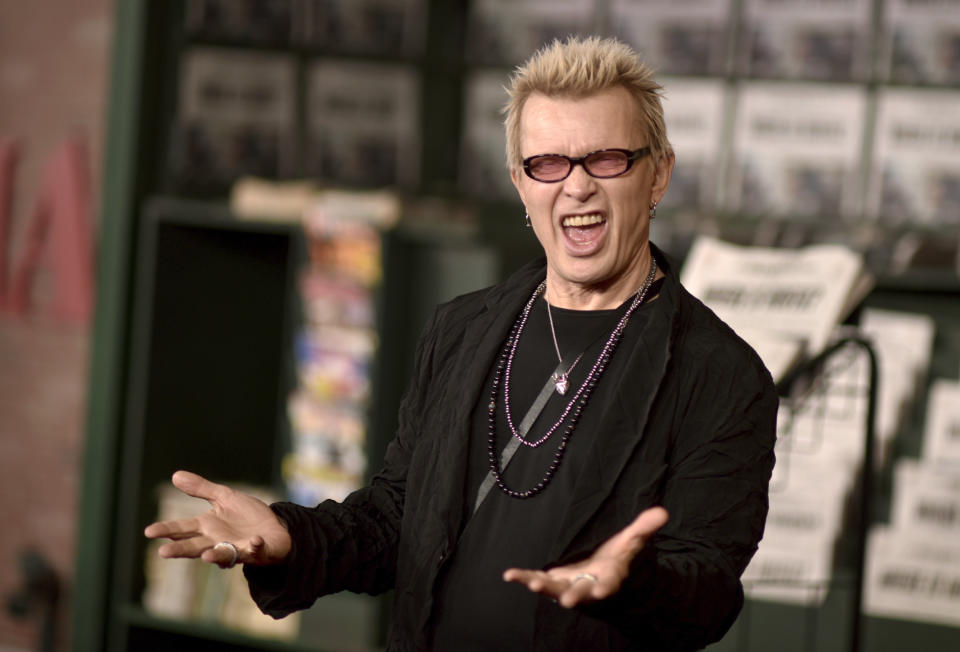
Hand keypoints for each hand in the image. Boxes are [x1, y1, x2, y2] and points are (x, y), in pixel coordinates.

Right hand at [144, 470, 291, 567]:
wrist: (275, 528)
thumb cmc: (247, 516)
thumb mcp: (224, 497)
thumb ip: (201, 489)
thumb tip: (175, 475)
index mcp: (208, 527)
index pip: (183, 529)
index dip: (167, 529)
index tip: (149, 531)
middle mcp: (218, 541)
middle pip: (196, 546)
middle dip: (181, 549)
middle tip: (163, 552)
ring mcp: (237, 548)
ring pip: (223, 554)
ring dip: (216, 555)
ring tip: (205, 556)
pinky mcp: (257, 551)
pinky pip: (255, 550)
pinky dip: (255, 546)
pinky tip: (255, 541)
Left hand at [502, 506, 667, 607]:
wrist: (601, 575)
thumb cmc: (617, 558)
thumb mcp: (631, 541)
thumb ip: (644, 527)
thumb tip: (662, 511)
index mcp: (609, 577)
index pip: (610, 584)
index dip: (606, 588)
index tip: (602, 591)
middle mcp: (588, 586)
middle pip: (580, 593)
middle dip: (573, 597)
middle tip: (566, 602)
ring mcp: (568, 586)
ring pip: (555, 590)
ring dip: (542, 587)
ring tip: (530, 583)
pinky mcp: (553, 582)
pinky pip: (537, 580)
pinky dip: (524, 578)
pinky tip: (509, 575)